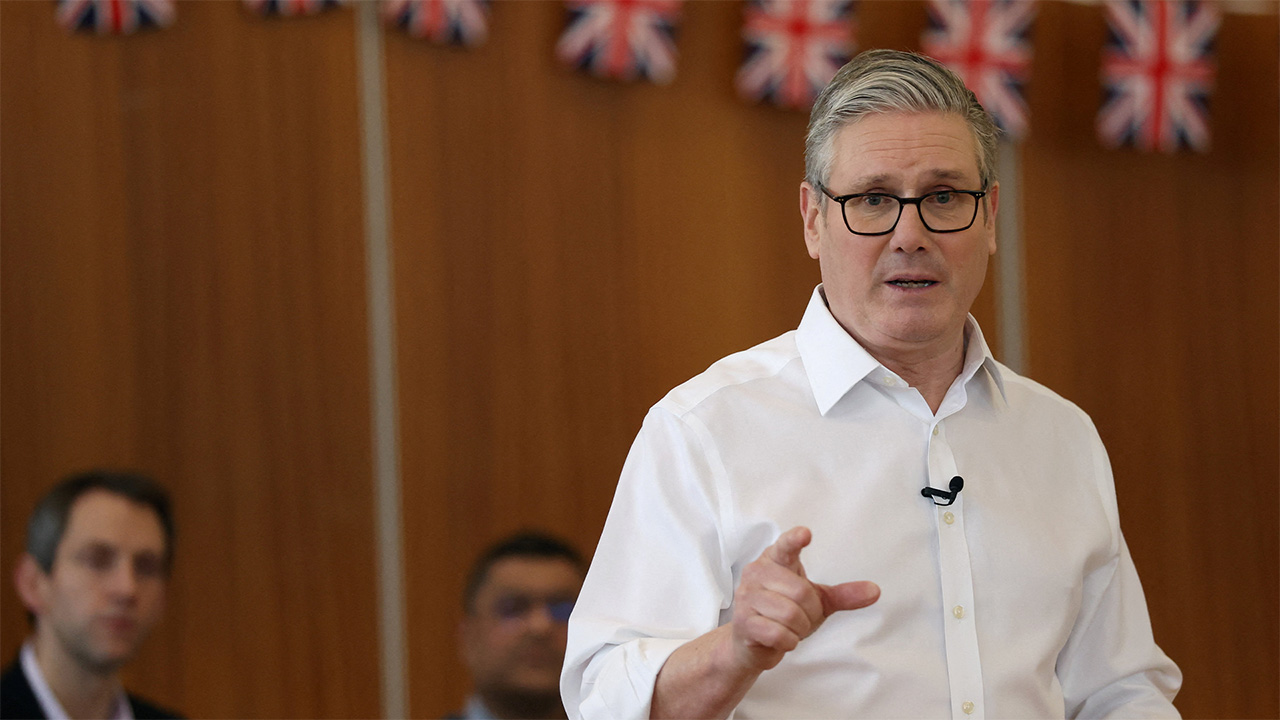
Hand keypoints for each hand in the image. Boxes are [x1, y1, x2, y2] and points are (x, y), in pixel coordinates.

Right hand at [728, 526, 878, 671]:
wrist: (753, 643)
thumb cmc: (783, 613)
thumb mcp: (816, 601)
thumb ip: (843, 595)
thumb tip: (875, 591)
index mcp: (775, 560)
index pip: (785, 546)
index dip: (794, 540)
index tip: (805, 533)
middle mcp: (757, 572)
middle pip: (800, 592)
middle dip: (809, 612)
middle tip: (801, 617)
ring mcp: (746, 596)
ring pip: (790, 615)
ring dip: (799, 629)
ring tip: (790, 628)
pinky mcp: (743, 621)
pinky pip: (778, 634)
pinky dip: (789, 642)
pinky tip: (782, 638)